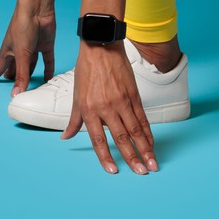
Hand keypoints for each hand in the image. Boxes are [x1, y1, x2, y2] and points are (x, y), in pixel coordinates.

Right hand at [0, 6, 55, 94]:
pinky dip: (48, 69)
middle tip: (13, 88)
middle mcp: (20, 50)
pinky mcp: (45, 45)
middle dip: (14, 77)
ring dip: (32, 76)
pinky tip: (49, 78)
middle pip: (16, 68)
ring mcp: (33, 48)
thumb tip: (16, 92)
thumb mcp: (22, 54)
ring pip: (32, 66)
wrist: (37, 10)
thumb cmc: (22, 26)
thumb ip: (21, 75)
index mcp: (8, 51)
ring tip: (31, 87)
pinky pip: (47, 60)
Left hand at [62, 41, 157, 174]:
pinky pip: (142, 118)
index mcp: (89, 109)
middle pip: (121, 138)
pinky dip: (148, 132)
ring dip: (145, 149)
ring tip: (152, 163)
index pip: (98, 139)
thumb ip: (74, 120)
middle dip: (132, 158)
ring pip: (136, 130)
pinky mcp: (134, 95)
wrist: (101, 45)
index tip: (114, 171)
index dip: (106, 157)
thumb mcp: (76, 95)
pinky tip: (152, 143)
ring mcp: (122, 101)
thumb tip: (65, 137)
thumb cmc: (86, 70)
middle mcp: (106, 107)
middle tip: (142, 172)